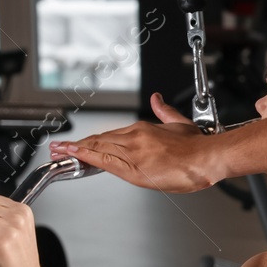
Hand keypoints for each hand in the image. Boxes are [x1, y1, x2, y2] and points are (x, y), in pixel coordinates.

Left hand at [48, 94, 218, 192]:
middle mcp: (135, 138)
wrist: (207, 158)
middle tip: (59, 148)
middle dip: (77, 145)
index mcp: (144, 129)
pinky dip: (84, 156)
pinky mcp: (134, 168)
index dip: (92, 139)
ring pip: (98, 148)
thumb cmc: (198, 146)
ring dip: (75, 150)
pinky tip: (73, 155)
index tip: (78, 142)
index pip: (111, 135)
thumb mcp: (180, 123)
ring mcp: (133, 152)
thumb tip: (158, 99)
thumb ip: (165, 111)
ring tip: (59, 152)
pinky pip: (103, 160)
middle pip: (100, 141)